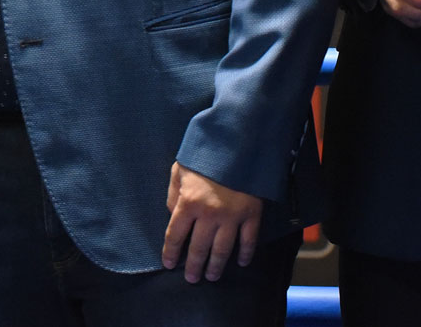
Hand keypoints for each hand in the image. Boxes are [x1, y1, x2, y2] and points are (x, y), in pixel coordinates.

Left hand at [162, 162, 262, 282]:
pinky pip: (248, 240)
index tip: (169, 264)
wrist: (239, 142)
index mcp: (188, 203)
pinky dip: (245, 254)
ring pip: (222, 250)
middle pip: (199, 248)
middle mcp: (209, 215)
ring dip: (216, 266)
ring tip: (212, 277)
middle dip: (194, 266)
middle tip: (192, 279)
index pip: (175, 235)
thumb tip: (172, 214)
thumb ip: (173, 192)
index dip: (171, 252)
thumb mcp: (180, 168)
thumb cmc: (205, 153)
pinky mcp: (251, 214)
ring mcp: (232, 217)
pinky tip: (241, 262)